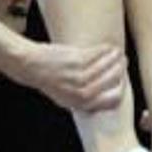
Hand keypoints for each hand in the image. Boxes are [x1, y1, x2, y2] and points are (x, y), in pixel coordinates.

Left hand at [13, 40, 127, 112]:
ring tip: (118, 53)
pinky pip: (99, 54)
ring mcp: (78, 76)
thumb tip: (105, 95)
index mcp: (79, 104)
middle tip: (123, 63)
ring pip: (108, 66)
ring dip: (116, 58)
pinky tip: (109, 47)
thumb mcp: (65, 97)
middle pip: (112, 82)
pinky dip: (106, 49)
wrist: (28, 65)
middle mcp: (80, 92)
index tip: (123, 81)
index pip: (111, 101)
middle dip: (121, 71)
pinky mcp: (76, 60)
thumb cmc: (46, 80)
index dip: (121, 90)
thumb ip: (84, 98)